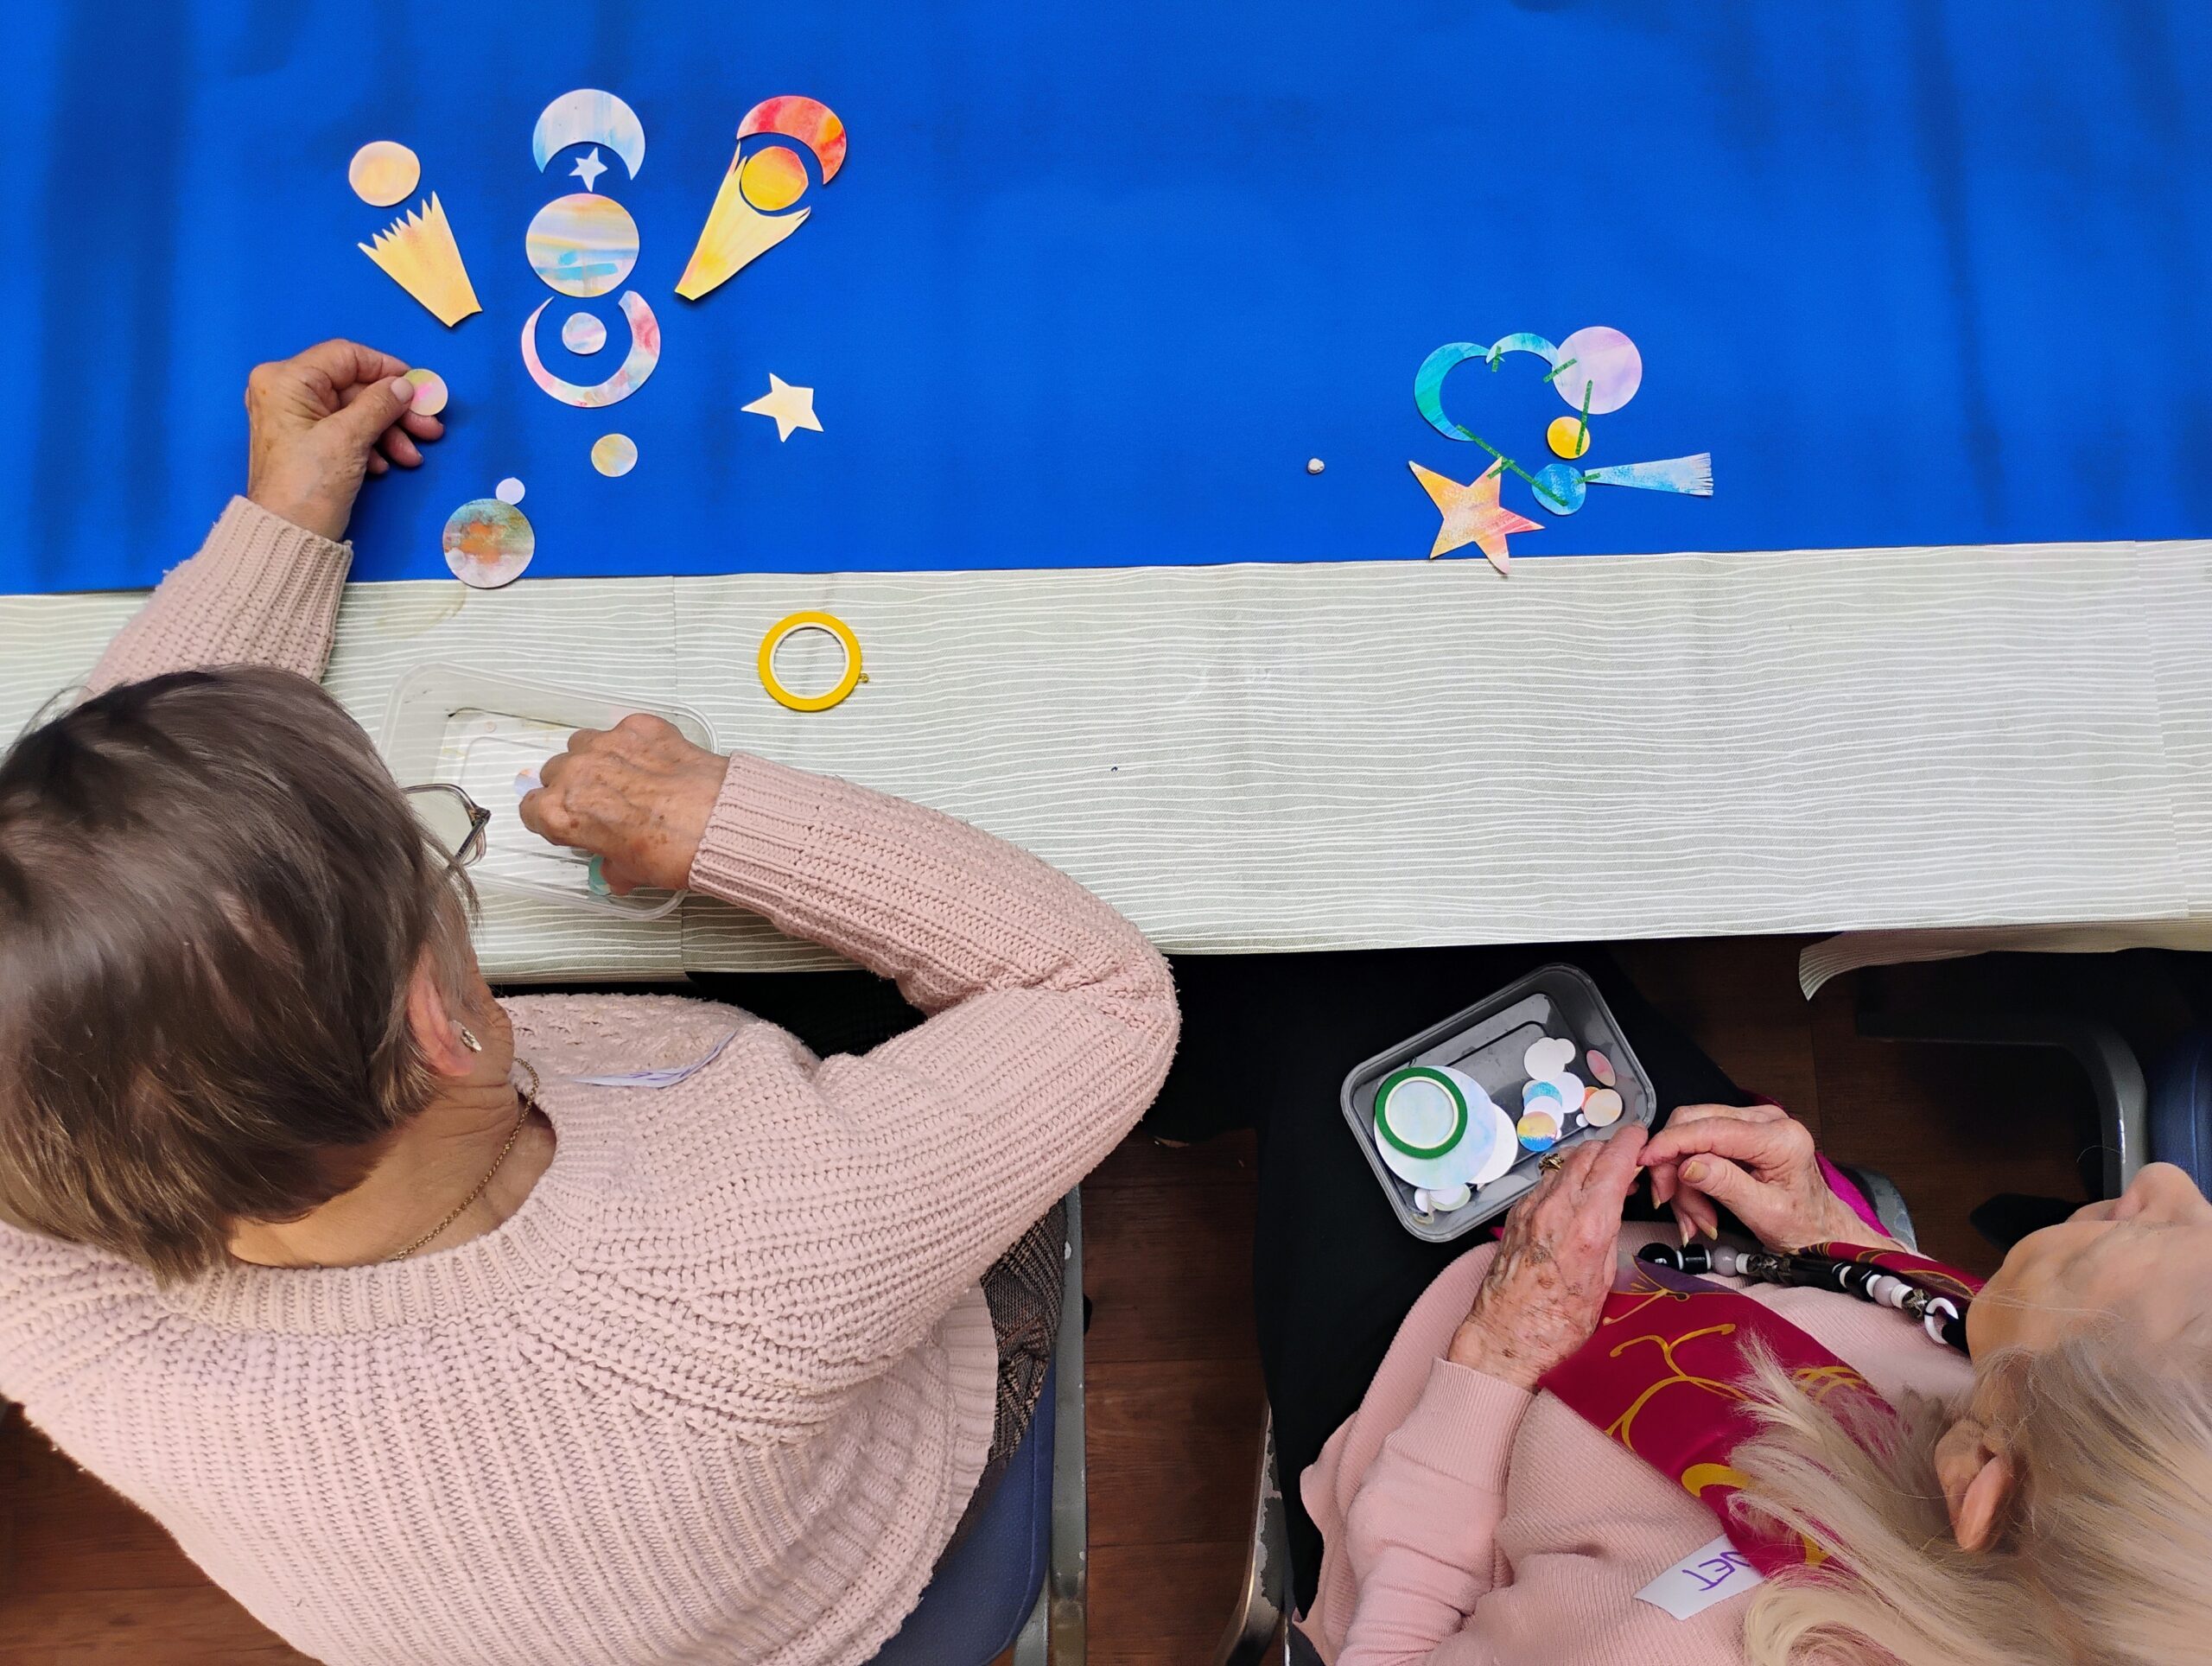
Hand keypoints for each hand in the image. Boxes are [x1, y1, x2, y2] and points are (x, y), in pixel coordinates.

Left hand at [245, 340, 445, 540]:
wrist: (286, 536)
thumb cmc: (308, 485)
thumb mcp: (349, 439)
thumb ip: (380, 404)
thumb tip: (405, 385)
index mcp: (286, 379)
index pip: (345, 356)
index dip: (386, 369)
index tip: (419, 386)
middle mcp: (286, 391)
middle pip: (354, 387)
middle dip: (394, 409)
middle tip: (430, 427)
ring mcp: (296, 418)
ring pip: (355, 411)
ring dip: (389, 431)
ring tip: (413, 456)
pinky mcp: (307, 442)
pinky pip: (346, 430)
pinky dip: (371, 444)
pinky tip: (386, 464)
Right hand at [518, 714, 731, 893]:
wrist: (718, 823)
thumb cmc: (673, 851)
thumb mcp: (632, 872)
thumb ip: (612, 867)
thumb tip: (615, 870)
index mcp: (561, 813)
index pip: (532, 810)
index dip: (551, 819)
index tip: (570, 825)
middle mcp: (576, 773)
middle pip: (555, 772)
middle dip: (572, 787)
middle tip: (601, 804)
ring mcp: (607, 744)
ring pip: (583, 744)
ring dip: (596, 759)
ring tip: (625, 779)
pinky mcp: (640, 726)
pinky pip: (623, 730)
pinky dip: (634, 744)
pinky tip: (654, 763)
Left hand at [1447, 1126, 1647, 1388]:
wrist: (1505, 1338)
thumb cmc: (1557, 1325)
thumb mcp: (1603, 1282)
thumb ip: (1609, 1235)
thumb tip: (1615, 1208)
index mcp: (1586, 1226)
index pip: (1612, 1162)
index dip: (1631, 1142)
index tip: (1641, 1136)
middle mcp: (1555, 1209)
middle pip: (1587, 1153)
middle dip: (1610, 1149)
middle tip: (1627, 1160)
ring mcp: (1531, 1209)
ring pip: (1564, 1165)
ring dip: (1587, 1162)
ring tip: (1603, 1179)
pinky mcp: (1515, 1216)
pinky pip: (1545, 1184)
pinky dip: (1565, 1180)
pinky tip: (1574, 1197)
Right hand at [1640, 1104, 1896, 1252]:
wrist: (1820, 1230)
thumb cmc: (1801, 1225)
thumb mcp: (1763, 1213)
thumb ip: (1725, 1184)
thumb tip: (1687, 1164)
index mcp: (1780, 1138)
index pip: (1710, 1129)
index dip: (1671, 1143)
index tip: (1645, 1162)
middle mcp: (1768, 1120)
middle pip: (1694, 1123)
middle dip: (1674, 1165)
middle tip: (1668, 1203)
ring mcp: (1755, 1121)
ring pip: (1692, 1133)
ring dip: (1682, 1177)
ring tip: (1695, 1217)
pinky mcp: (1743, 1131)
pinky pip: (1701, 1142)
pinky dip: (1691, 1173)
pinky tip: (1698, 1203)